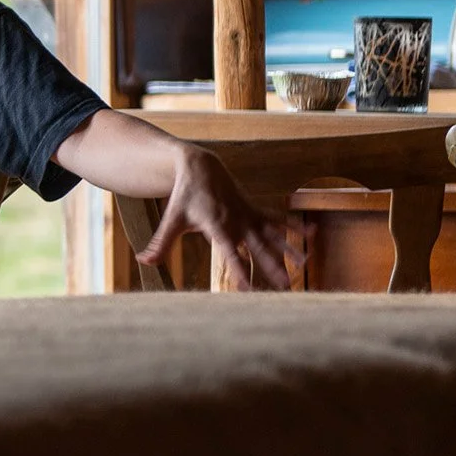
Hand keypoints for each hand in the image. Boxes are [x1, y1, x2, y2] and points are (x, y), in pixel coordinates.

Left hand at [139, 147, 304, 289]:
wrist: (200, 167)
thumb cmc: (183, 197)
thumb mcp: (171, 220)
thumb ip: (160, 243)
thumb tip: (144, 261)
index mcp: (216, 226)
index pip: (229, 253)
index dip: (239, 270)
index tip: (248, 288)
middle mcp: (236, 221)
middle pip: (257, 248)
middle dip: (271, 268)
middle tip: (284, 287)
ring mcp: (248, 215)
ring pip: (272, 235)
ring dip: (288, 250)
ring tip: (303, 267)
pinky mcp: (254, 209)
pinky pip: (276, 219)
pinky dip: (293, 226)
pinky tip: (312, 234)